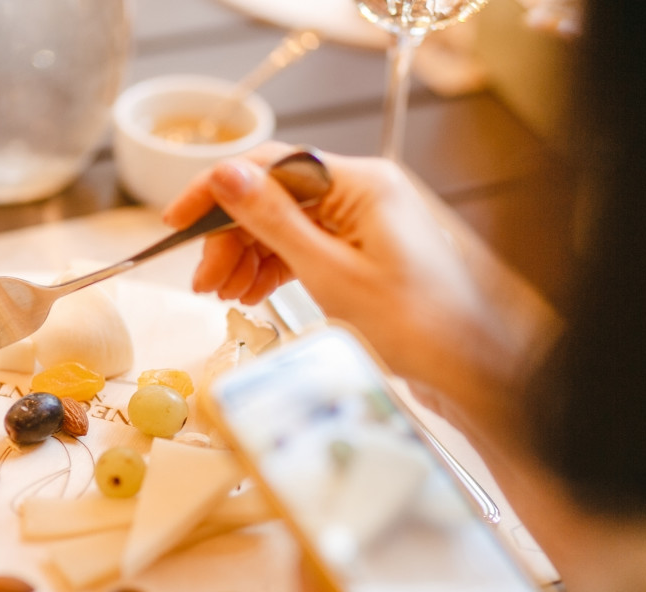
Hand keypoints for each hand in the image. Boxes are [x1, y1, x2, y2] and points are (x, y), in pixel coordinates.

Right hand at [164, 143, 550, 399]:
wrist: (468, 371)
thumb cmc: (416, 325)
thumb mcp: (330, 274)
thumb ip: (273, 221)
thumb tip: (226, 175)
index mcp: (362, 184)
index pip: (272, 166)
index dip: (217, 189)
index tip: (178, 219)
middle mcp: (363, 194)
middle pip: (275, 197)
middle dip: (232, 236)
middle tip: (204, 278)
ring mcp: (364, 223)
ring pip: (286, 225)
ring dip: (248, 256)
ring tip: (223, 293)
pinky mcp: (363, 252)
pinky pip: (306, 247)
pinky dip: (274, 268)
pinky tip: (251, 291)